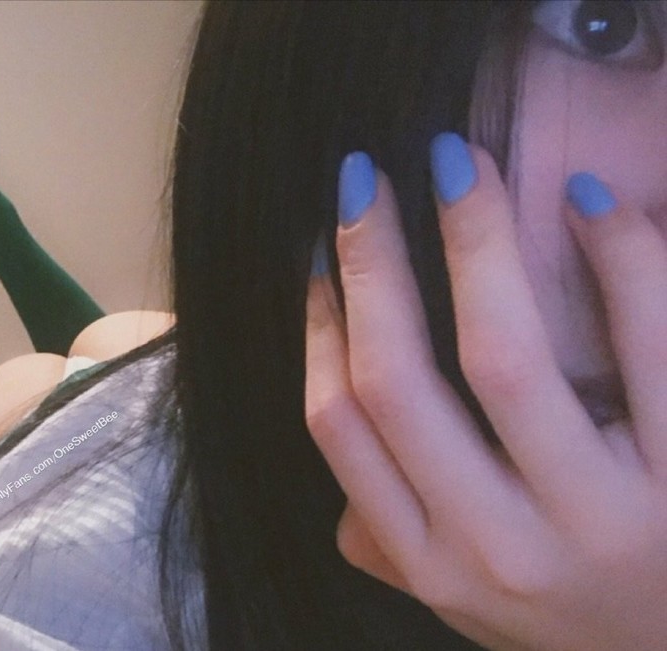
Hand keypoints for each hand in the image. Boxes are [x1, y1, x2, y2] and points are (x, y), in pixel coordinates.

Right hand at [303, 136, 666, 649]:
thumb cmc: (577, 615)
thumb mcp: (466, 597)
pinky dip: (620, 260)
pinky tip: (593, 203)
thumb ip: (392, 547)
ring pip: (506, 360)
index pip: (341, 424)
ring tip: (457, 162)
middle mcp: (497, 548)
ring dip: (475, 242)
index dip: (321, 323)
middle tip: (364, 176)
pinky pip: (648, 349)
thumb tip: (343, 482)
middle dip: (371, 262)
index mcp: (432, 560)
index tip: (320, 252)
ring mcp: (596, 521)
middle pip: (400, 382)